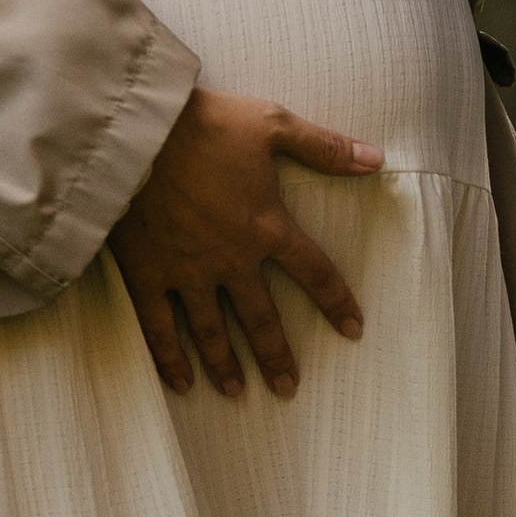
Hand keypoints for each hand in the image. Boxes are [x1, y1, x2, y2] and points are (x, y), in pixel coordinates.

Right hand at [108, 88, 379, 399]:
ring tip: (238, 392)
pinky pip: (160, 329)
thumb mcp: (272, 124)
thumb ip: (324, 147)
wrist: (138, 134)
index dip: (336, 301)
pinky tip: (181, 383)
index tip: (353, 329)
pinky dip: (170, 359)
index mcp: (266, 226)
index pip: (313, 272)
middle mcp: (232, 260)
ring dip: (226, 366)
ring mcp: (188, 273)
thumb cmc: (207, 124)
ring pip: (212, 333)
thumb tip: (376, 159)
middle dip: (277, 355)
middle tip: (288, 387)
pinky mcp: (148, 276)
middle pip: (261, 318)